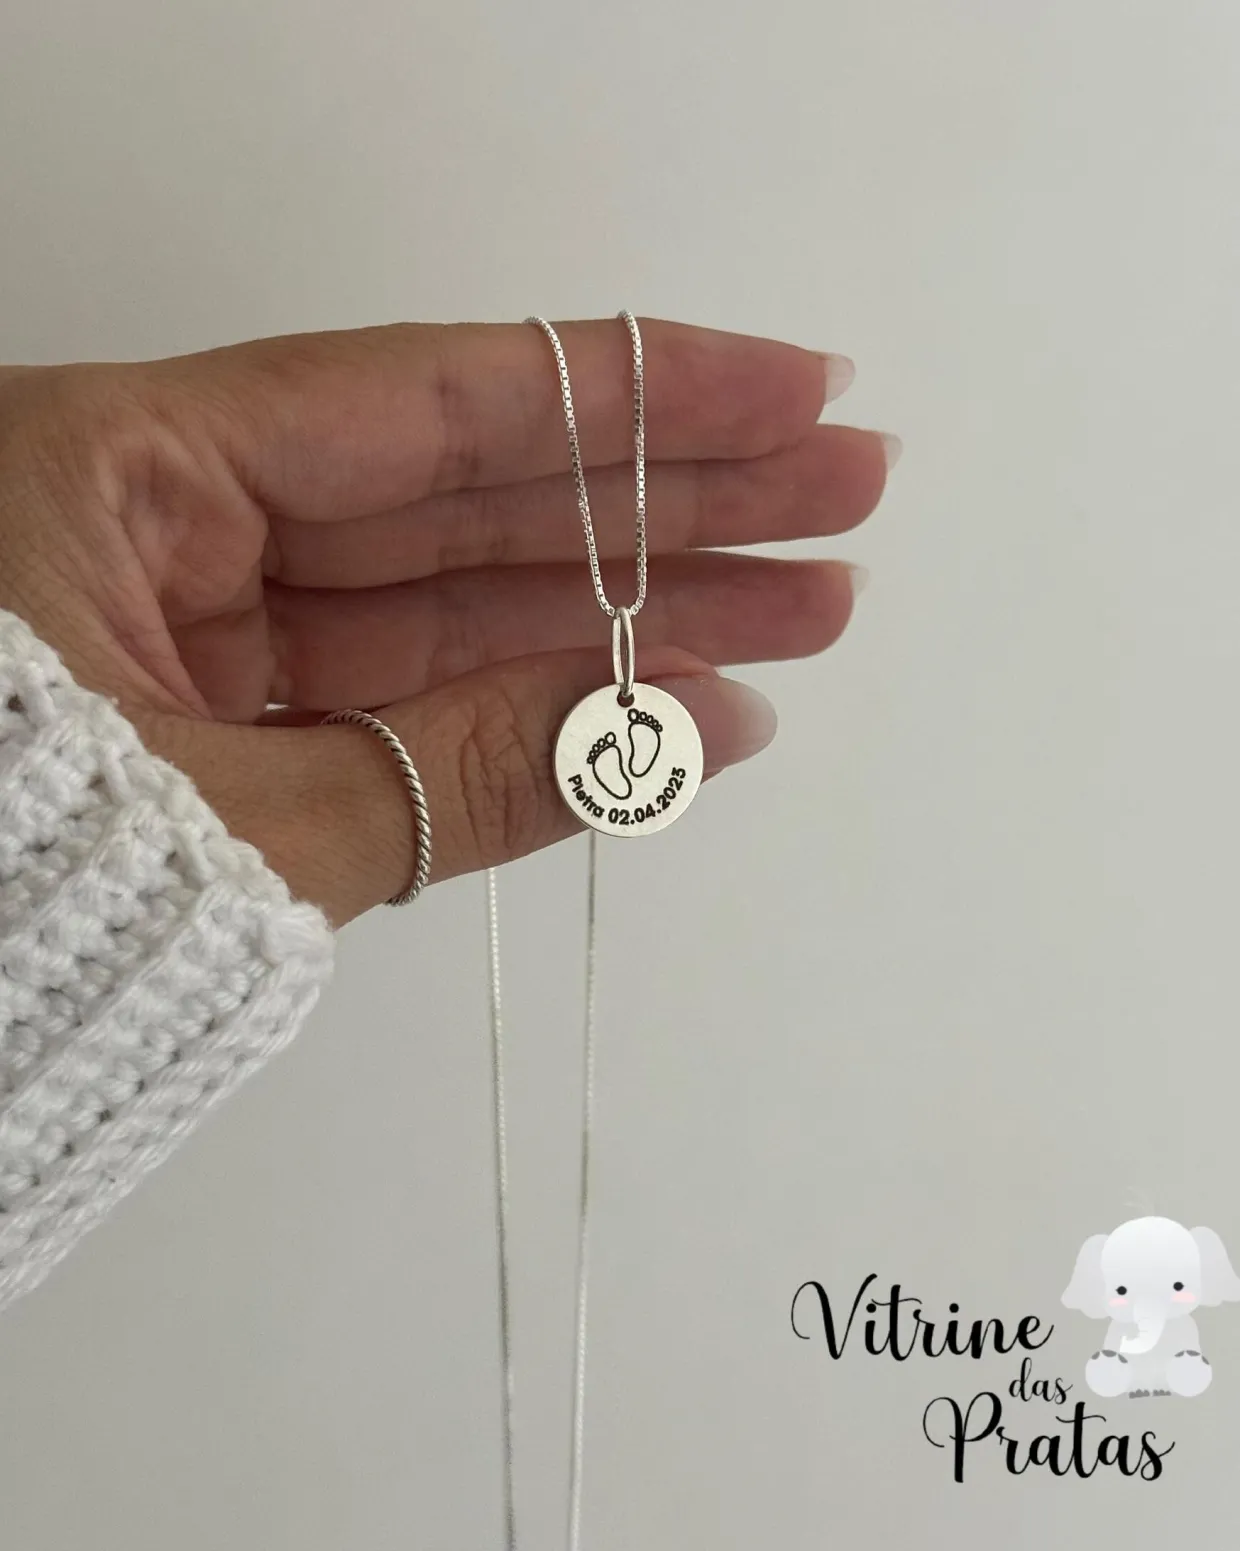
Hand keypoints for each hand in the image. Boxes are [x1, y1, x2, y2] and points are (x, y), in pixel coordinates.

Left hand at [0, 317, 893, 926]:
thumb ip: (465, 770)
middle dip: (669, 496)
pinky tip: (664, 699)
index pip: (427, 400)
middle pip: (467, 491)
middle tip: (847, 494)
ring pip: (453, 596)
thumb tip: (690, 727)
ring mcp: (200, 628)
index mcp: (117, 473)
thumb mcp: (235, 822)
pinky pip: (402, 690)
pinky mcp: (219, 717)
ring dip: (630, 606)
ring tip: (802, 605)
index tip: (792, 392)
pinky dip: (528, 705)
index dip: (631, 394)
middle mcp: (165, 527)